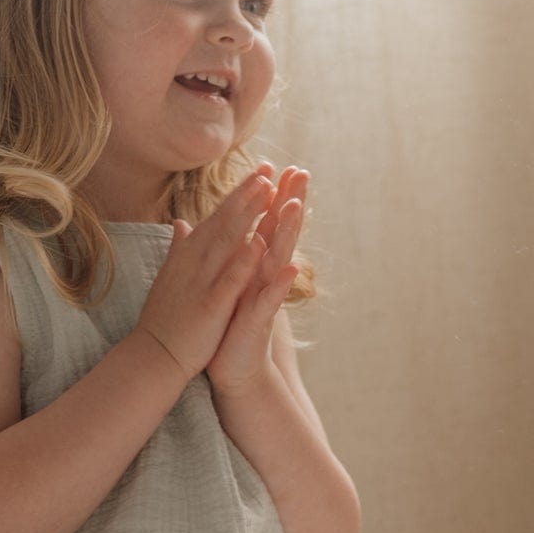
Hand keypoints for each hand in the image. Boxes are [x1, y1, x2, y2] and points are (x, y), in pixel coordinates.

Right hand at [132, 168, 273, 380]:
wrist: (154, 355)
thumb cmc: (167, 317)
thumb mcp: (173, 275)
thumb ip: (180, 247)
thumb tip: (181, 223)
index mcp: (190, 255)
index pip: (218, 218)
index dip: (239, 194)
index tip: (260, 172)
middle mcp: (194, 261)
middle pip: (224, 221)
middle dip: (246, 194)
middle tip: (268, 168)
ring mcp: (202, 281)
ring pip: (227, 241)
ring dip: (247, 214)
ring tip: (268, 191)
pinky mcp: (210, 304)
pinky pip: (229, 279)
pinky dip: (243, 261)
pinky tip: (259, 242)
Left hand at [205, 163, 308, 398]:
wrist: (233, 367)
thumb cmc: (230, 326)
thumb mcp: (231, 283)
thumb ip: (235, 256)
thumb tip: (241, 231)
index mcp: (254, 266)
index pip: (268, 224)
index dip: (276, 196)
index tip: (283, 165)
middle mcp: (265, 276)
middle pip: (282, 233)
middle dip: (292, 202)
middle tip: (303, 172)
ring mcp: (265, 296)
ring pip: (280, 258)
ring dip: (289, 233)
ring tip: (297, 206)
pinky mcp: (260, 320)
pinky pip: (272, 299)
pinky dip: (281, 284)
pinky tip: (292, 267)